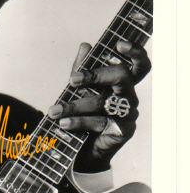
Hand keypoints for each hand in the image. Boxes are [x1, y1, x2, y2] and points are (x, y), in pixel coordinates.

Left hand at [47, 40, 150, 171]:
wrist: (83, 148)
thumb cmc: (83, 113)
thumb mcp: (79, 89)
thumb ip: (82, 68)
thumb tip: (85, 45)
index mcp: (123, 82)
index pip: (138, 63)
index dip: (134, 51)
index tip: (119, 44)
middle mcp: (129, 95)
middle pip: (122, 76)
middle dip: (96, 75)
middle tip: (72, 80)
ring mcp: (129, 113)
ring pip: (104, 101)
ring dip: (75, 105)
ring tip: (54, 111)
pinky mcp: (123, 130)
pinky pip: (100, 122)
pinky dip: (79, 122)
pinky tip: (63, 124)